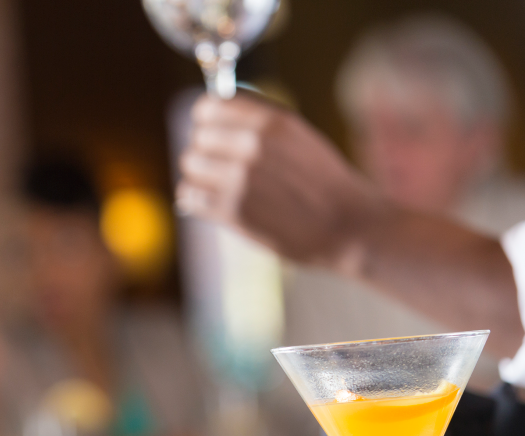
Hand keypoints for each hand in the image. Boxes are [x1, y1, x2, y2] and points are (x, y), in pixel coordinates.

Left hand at [177, 93, 387, 272]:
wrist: (347, 226)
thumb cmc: (323, 181)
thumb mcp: (298, 135)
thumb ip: (258, 122)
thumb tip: (212, 113)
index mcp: (271, 121)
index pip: (208, 107)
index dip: (206, 120)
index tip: (213, 132)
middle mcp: (252, 146)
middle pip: (197, 138)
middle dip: (205, 150)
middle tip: (221, 165)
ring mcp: (239, 179)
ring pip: (189, 166)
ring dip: (200, 175)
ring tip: (221, 186)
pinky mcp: (232, 211)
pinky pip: (189, 196)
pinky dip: (196, 200)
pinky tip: (215, 203)